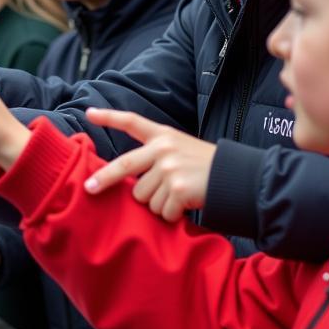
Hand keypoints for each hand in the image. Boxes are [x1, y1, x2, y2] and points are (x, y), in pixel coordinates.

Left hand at [83, 108, 216, 221]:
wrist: (239, 179)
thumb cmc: (207, 168)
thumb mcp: (181, 150)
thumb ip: (155, 158)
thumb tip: (126, 182)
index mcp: (163, 136)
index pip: (132, 121)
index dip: (109, 117)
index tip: (89, 114)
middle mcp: (163, 149)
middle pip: (123, 166)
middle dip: (104, 179)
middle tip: (90, 188)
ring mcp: (169, 168)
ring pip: (143, 197)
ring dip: (157, 204)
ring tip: (178, 196)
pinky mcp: (177, 188)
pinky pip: (161, 211)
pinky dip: (172, 215)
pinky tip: (186, 206)